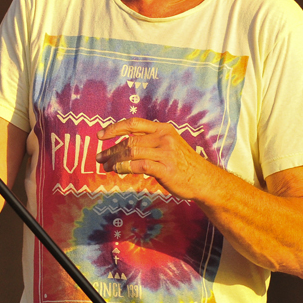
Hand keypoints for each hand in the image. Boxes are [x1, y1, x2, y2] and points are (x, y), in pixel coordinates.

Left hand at [95, 118, 211, 200]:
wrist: (203, 179)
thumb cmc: (182, 164)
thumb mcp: (168, 145)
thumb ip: (149, 142)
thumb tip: (122, 147)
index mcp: (163, 128)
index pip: (134, 123)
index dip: (114, 128)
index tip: (100, 136)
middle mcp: (164, 137)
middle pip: (130, 140)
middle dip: (111, 150)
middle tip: (100, 158)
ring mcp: (166, 152)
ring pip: (131, 151)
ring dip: (114, 160)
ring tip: (106, 166)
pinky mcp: (166, 168)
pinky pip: (140, 165)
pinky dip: (125, 167)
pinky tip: (117, 171)